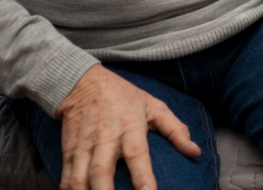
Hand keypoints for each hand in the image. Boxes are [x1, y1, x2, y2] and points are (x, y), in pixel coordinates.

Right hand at [55, 64, 200, 189]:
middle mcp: (105, 138)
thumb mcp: (154, 106)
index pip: (137, 154)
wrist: (83, 83)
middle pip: (102, 172)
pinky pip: (66, 177)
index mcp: (130, 126)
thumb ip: (176, 130)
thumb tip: (195, 152)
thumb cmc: (124, 97)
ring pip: (80, 178)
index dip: (143, 176)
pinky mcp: (68, 151)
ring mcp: (84, 146)